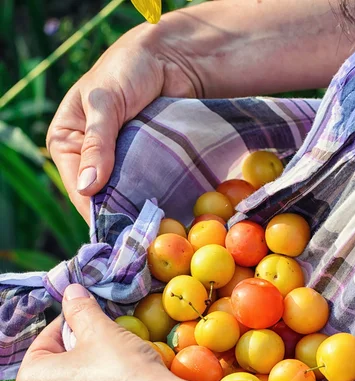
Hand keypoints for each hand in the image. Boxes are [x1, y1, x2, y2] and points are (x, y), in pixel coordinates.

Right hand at [46, 18, 200, 221]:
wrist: (171, 58)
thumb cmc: (127, 70)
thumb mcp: (105, 102)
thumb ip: (97, 143)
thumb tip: (88, 188)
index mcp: (68, 140)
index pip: (77, 186)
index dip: (94, 209)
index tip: (116, 228)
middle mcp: (91, 157)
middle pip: (101, 197)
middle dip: (118, 213)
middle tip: (138, 234)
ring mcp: (119, 163)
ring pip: (124, 196)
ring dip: (137, 209)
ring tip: (152, 228)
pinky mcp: (144, 163)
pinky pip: (146, 187)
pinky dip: (154, 198)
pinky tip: (165, 213)